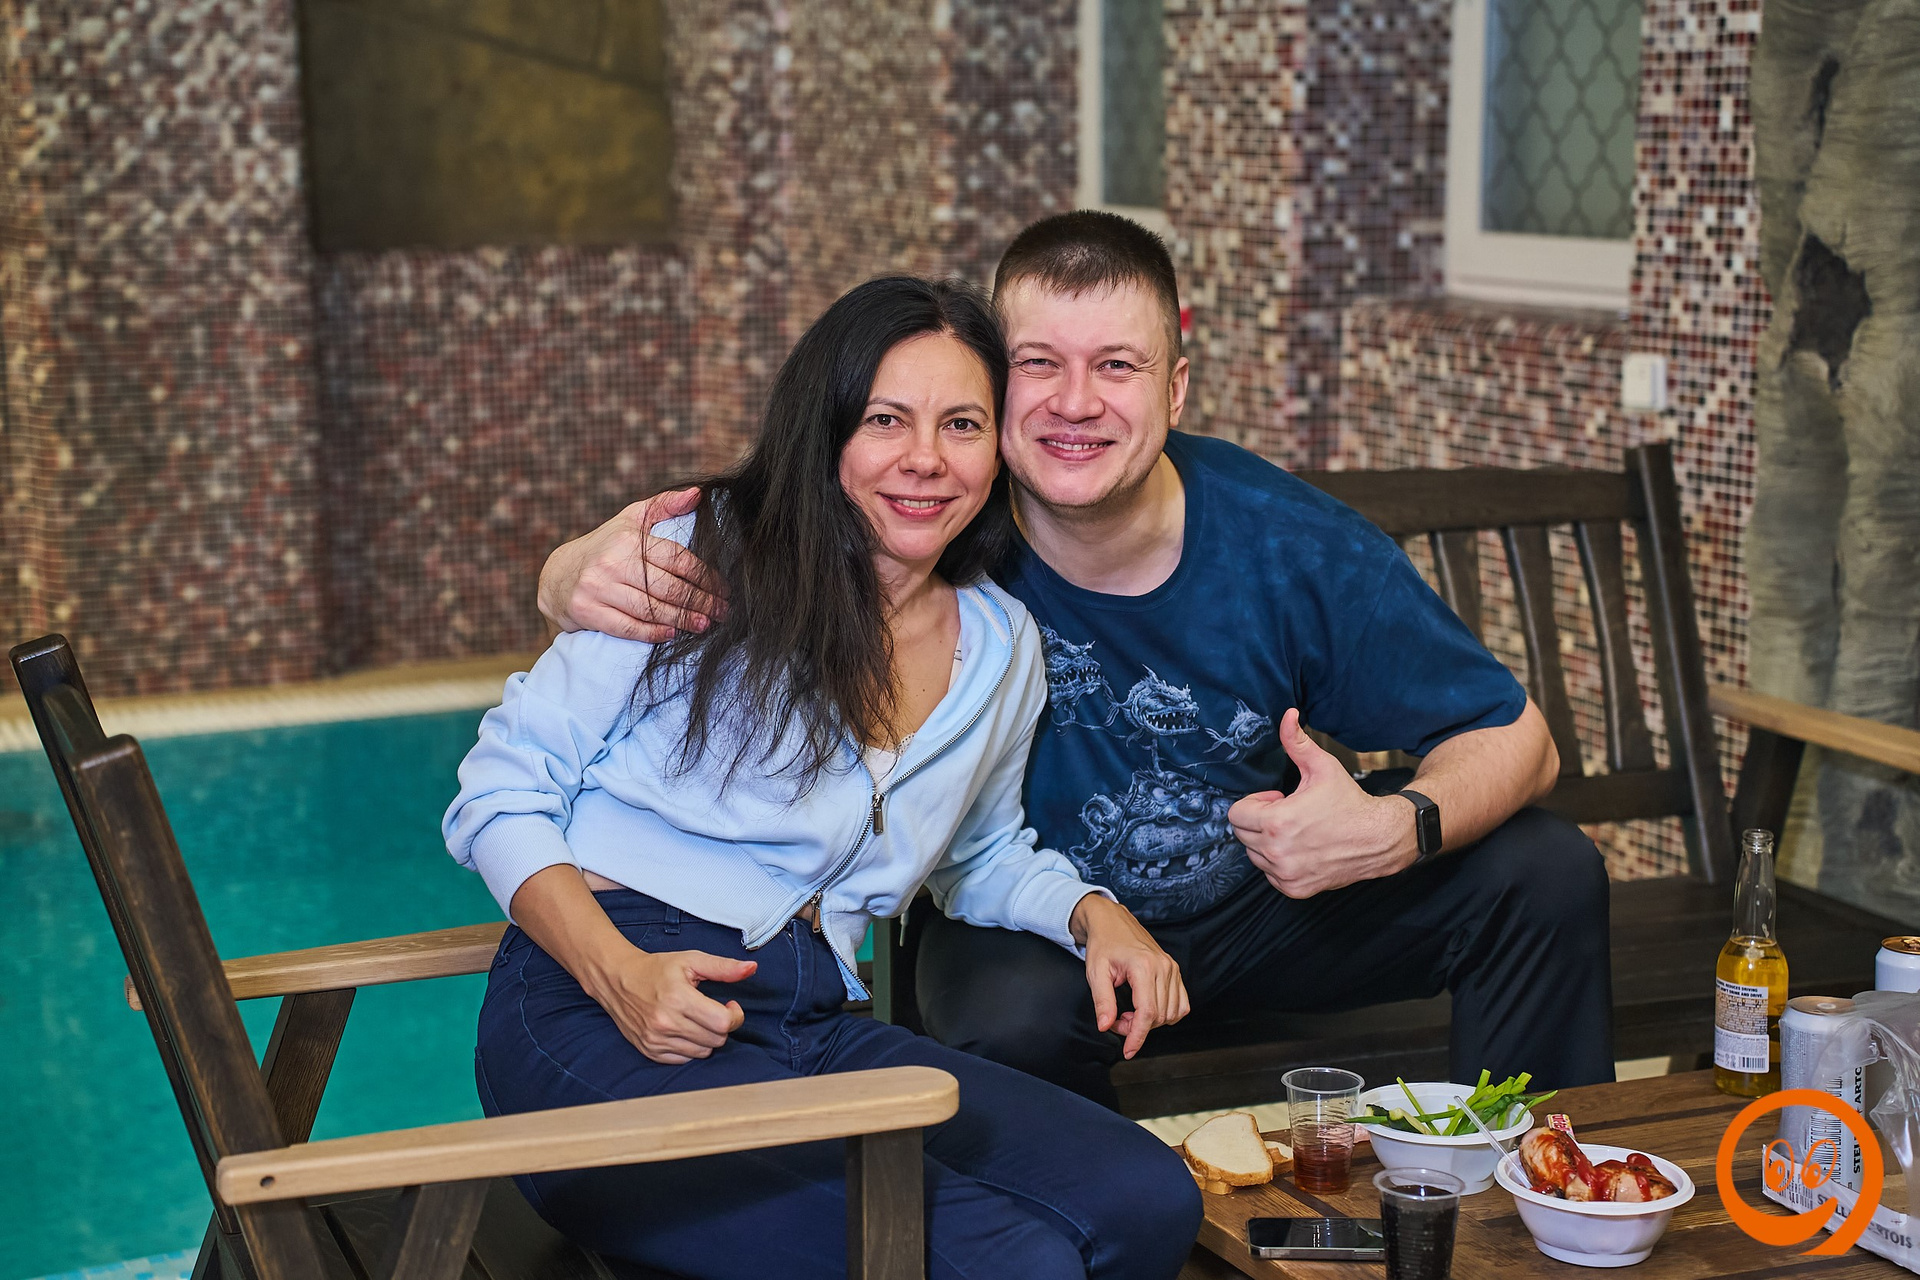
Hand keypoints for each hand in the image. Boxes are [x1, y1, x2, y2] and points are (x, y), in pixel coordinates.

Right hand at [536, 487, 727, 641]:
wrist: (558, 575)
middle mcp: (612, 563)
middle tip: (722, 611)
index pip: (677, 558)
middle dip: (700, 601)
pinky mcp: (587, 611)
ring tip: (704, 624)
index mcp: (628, 540)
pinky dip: (652, 632)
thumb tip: (698, 494)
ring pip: (650, 609)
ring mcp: (598, 588)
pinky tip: (672, 634)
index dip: (705, 575)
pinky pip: (627, 626)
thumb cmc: (605, 546)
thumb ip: (664, 506)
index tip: (724, 588)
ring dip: (682, 619)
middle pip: (668, 587)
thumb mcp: (630, 520)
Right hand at [583, 946, 755, 1064]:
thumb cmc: (656, 969)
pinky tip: (684, 1029)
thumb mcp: (691, 960)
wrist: (618, 979)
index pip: (722, 1023)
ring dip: (707, 1038)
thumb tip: (751, 969)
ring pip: (703, 1052)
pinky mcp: (650, 1050)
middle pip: (716, 1040)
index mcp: (679, 998)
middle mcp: (666, 1022)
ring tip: (697, 1019)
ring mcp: (656, 1039)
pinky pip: (685, 1059)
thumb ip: (723, 967)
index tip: (729, 1006)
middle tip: (713, 1011)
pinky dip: (691, 1047)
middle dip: (722, 1026)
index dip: (734, 1015)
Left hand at [1071, 894, 1189, 1058]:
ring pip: (1171, 1014)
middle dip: (1136, 1027)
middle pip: (1158, 1016)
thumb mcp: (1096, 973)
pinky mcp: (1175, 971)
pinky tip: (1145, 1008)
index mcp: (1144, 967)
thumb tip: (1106, 1027)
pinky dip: (1165, 1014)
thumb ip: (1102, 1002)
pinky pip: (1181, 1004)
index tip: (1128, 1051)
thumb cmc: (1103, 944)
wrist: (1112, 922)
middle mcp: (1164, 967)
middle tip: (1115, 1018)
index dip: (1137, 1037)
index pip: (1147, 1013)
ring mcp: (1172, 968)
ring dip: (1150, 1022)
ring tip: (1128, 1012)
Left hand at [1227, 708, 1417, 897]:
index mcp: (1277, 822)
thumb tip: (1287, 715)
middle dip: (1259, 820)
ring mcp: (1286, 874)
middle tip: (1288, 813)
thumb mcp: (1322, 767)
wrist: (1378, 838)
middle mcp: (1277, 852)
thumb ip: (1297, 742)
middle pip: (1242, 834)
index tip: (1278, 799)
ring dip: (1267, 842)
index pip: (1236, 814)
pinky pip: (1271, 875)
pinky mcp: (1295, 888)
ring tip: (1296, 831)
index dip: (1255, 802)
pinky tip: (1302, 849)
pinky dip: (1279, 863)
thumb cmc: (1349, 801)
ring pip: (1255, 856)